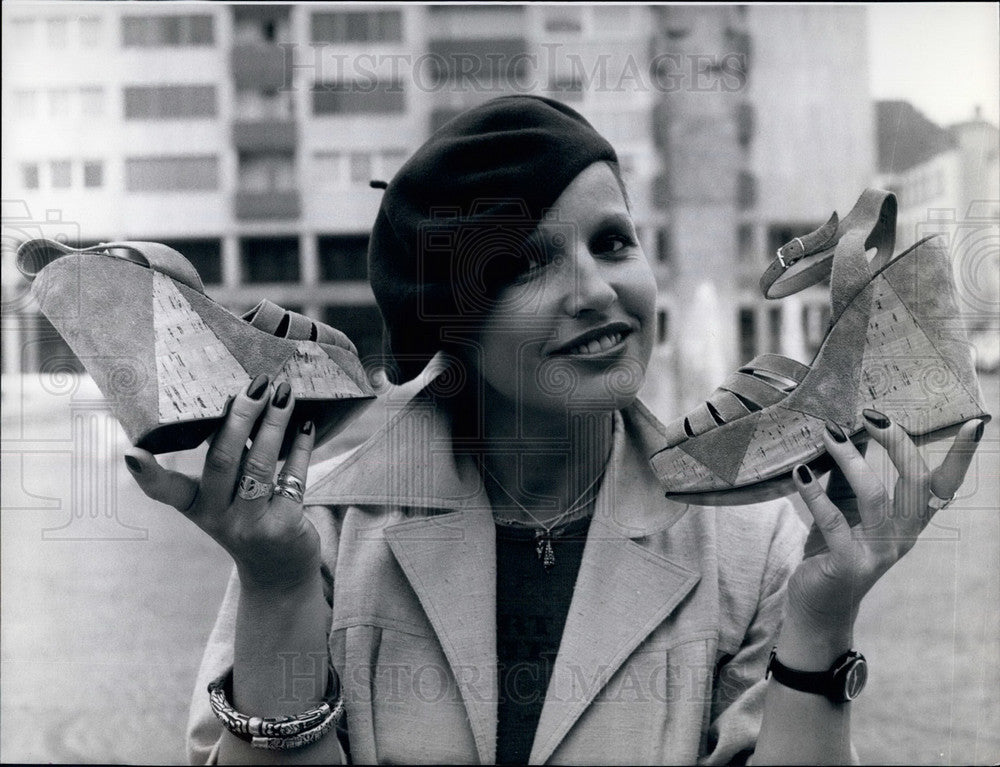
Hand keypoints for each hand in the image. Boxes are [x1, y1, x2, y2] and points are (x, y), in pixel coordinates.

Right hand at [123, 374, 320, 591]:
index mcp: (197, 505)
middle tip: (256, 384)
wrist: (278, 573)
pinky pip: (293, 479)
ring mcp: (249, 525)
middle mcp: (217, 517)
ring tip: (285, 394)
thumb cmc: (251, 520)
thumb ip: (229, 459)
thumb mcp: (229, 496)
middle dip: (240, 417)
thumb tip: (242, 400)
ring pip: (260, 466)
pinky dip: (301, 449)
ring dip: (274, 425)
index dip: (148, 474)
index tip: (131, 452)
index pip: (166, 491)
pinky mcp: (282, 527)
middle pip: (223, 460)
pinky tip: (307, 426)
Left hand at [786, 411, 984, 634]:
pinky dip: (814, 494)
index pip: (944, 486)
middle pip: (916, 484)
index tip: (974, 424)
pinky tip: (800, 472)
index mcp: (910, 523)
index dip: (960, 457)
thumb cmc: (831, 552)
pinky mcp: (848, 564)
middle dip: (898, 444)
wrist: (816, 609)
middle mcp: (902, 537)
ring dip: (850, 460)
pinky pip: (834, 521)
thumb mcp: (847, 511)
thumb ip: (851, 479)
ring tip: (828, 433)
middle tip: (871, 415)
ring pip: (874, 496)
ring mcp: (877, 552)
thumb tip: (845, 430)